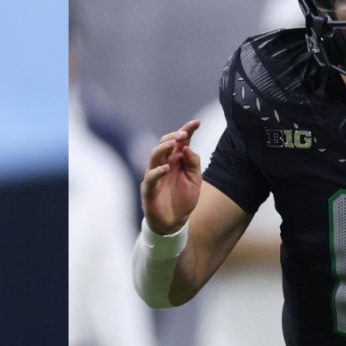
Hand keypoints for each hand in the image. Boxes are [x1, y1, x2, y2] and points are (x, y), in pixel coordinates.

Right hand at [141, 119, 201, 234]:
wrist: (175, 223)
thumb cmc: (184, 199)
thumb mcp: (195, 180)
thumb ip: (193, 163)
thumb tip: (187, 147)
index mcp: (175, 161)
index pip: (179, 142)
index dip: (187, 130)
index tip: (197, 122)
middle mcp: (163, 165)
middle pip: (164, 144)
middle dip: (173, 137)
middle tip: (183, 134)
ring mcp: (155, 176)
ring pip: (154, 156)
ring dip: (163, 148)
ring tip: (174, 144)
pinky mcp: (149, 190)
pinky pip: (150, 178)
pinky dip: (157, 172)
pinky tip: (166, 168)